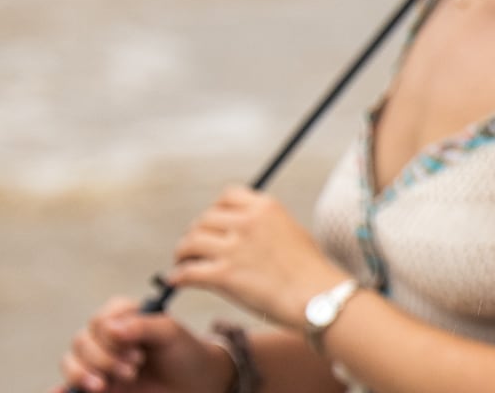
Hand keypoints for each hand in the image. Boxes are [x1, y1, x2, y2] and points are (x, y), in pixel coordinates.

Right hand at [58, 296, 231, 392]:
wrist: (195, 384)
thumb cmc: (184, 353)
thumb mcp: (170, 334)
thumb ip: (143, 326)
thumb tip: (110, 328)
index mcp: (124, 318)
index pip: (100, 320)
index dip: (112, 335)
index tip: (138, 349)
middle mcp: (107, 340)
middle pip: (82, 342)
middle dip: (103, 358)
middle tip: (133, 369)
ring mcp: (99, 364)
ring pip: (71, 362)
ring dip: (84, 373)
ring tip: (106, 386)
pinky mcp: (98, 386)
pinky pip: (68, 386)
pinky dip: (61, 389)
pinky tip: (59, 392)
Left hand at [165, 187, 348, 331]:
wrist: (317, 297)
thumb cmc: (309, 271)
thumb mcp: (291, 232)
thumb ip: (264, 225)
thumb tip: (239, 230)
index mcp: (266, 207)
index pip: (227, 196)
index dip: (215, 211)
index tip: (212, 225)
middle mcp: (248, 222)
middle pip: (204, 219)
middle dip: (196, 234)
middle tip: (192, 249)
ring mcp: (235, 248)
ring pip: (190, 243)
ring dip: (182, 253)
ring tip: (182, 263)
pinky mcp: (225, 276)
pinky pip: (188, 272)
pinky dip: (178, 277)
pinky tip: (177, 282)